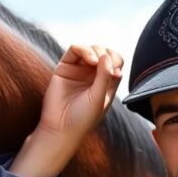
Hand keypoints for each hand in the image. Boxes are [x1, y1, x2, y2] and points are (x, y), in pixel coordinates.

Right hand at [9, 44, 123, 176]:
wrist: (60, 127)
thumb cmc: (83, 118)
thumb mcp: (99, 98)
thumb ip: (105, 76)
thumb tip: (106, 55)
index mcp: (106, 83)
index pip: (116, 63)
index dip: (117, 61)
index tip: (115, 72)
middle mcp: (93, 75)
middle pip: (104, 53)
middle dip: (106, 54)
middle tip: (105, 65)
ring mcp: (79, 70)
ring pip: (90, 49)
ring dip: (96, 50)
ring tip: (95, 61)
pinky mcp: (64, 67)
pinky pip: (74, 50)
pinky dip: (83, 49)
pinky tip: (89, 59)